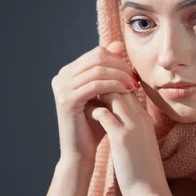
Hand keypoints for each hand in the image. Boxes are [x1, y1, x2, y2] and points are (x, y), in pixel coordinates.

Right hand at [51, 41, 137, 164]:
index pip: (96, 53)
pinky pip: (95, 85)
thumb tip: (118, 44)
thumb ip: (110, 69)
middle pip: (97, 58)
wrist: (81, 152)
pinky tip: (127, 91)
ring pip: (97, 70)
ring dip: (119, 75)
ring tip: (133, 85)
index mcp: (68, 72)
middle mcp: (61, 77)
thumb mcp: (105, 93)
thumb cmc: (96, 124)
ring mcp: (61, 88)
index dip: (117, 59)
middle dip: (120, 66)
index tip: (132, 72)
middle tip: (134, 78)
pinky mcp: (66, 100)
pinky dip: (114, 85)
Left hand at [92, 90, 173, 195]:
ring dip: (98, 94)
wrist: (150, 192)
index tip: (99, 88)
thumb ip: (133, 131)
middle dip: (105, 84)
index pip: (129, 91)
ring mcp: (133, 126)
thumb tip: (118, 125)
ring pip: (114, 95)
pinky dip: (94, 110)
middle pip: (122, 87)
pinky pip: (104, 113)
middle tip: (89, 87)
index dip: (113, 86)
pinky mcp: (122, 137)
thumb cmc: (143, 172)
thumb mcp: (141, 144)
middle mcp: (141, 118)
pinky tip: (86, 114)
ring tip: (86, 97)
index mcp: (145, 120)